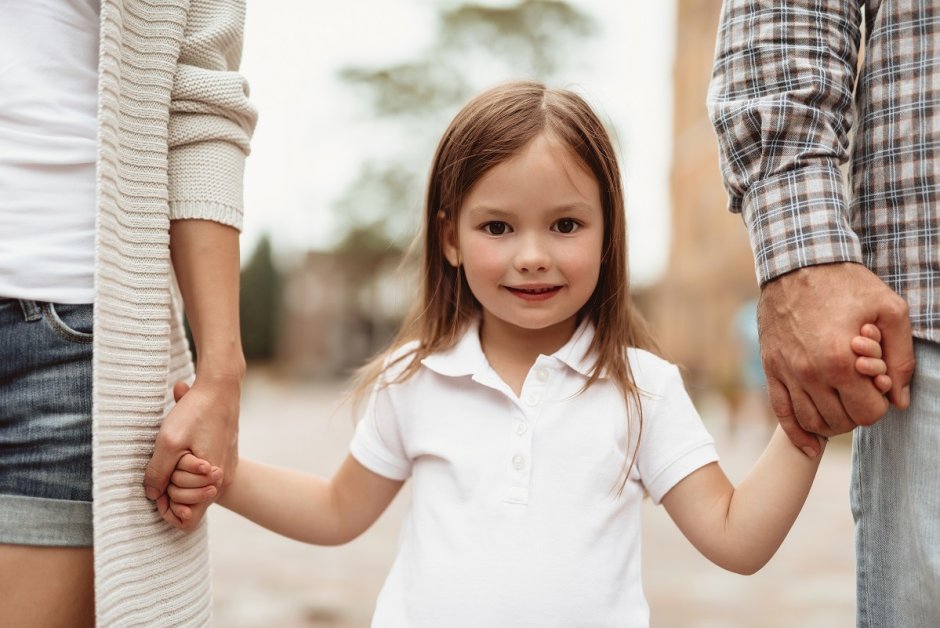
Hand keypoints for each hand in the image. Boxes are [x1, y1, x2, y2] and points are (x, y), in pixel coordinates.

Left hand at [144, 376, 239, 530]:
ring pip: (195, 489)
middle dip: (172, 490)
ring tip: (175, 453)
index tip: (158, 488)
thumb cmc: (196, 412)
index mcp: (212, 482)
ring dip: (179, 477)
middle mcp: (222, 481)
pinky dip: (189, 466)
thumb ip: (158, 473)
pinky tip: (185, 446)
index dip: (167, 510)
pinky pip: (202, 476)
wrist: (222, 387)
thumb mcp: (168, 442)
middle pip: (189, 506)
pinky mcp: (224, 459)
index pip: (186, 521)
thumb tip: (152, 495)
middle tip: (168, 464)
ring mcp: (225, 470)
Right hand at [758, 263, 914, 454]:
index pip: (868, 413)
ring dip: (832, 423)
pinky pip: (782, 413)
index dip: (879, 404)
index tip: (878, 386)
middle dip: (857, 412)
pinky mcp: (771, 369)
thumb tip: (898, 399)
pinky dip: (797, 434)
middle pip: (840, 422)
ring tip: (841, 404)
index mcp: (840, 361)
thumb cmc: (847, 284)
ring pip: (812, 422)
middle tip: (861, 392)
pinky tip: (811, 444)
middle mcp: (810, 373)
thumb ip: (901, 358)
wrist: (797, 263)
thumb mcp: (890, 310)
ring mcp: (787, 372)